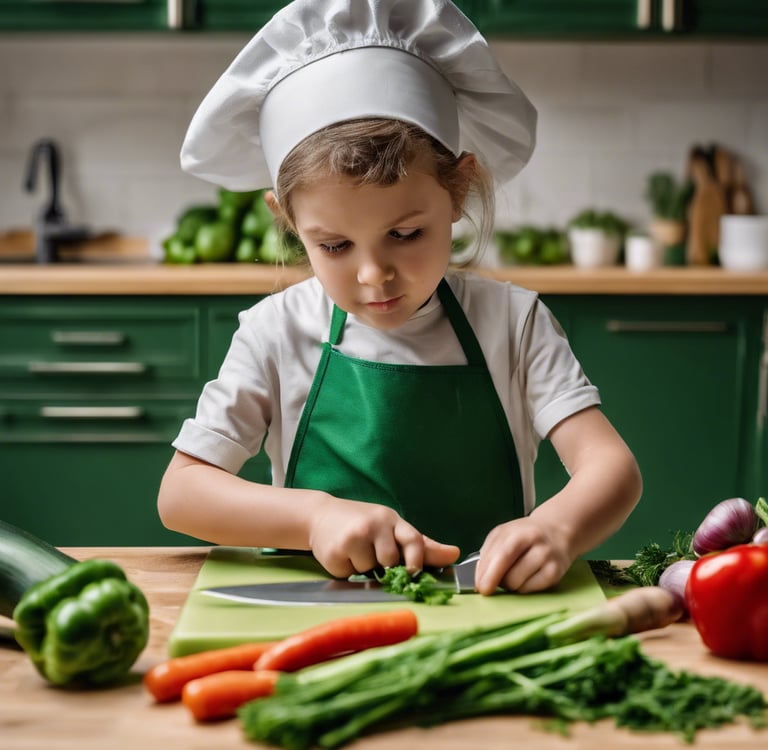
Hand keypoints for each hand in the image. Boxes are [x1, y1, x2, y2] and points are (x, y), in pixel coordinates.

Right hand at [308, 496, 458, 577]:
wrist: (321, 516)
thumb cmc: (363, 524)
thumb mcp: (392, 529)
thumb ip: (422, 545)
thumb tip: (454, 554)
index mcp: (392, 520)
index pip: (413, 540)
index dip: (418, 559)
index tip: (413, 573)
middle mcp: (374, 525)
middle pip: (391, 561)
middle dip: (383, 565)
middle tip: (372, 553)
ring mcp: (354, 536)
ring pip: (369, 570)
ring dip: (363, 568)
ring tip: (354, 551)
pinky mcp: (335, 550)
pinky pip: (350, 574)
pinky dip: (347, 570)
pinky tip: (342, 554)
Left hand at [474, 516, 571, 594]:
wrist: (556, 530)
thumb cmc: (524, 534)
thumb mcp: (503, 534)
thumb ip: (488, 552)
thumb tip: (479, 577)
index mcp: (519, 532)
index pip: (500, 557)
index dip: (486, 575)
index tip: (478, 586)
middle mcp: (536, 545)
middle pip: (510, 577)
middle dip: (496, 583)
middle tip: (491, 582)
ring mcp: (548, 559)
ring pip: (518, 586)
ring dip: (509, 584)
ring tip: (512, 572)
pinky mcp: (556, 573)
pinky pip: (530, 590)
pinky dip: (523, 587)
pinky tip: (525, 576)